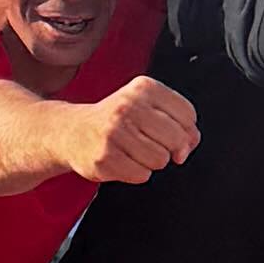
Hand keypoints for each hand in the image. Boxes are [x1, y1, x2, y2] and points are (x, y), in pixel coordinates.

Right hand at [70, 73, 197, 184]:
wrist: (73, 131)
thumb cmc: (114, 120)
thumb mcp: (146, 106)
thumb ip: (177, 121)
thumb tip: (190, 143)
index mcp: (143, 88)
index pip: (188, 114)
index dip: (186, 130)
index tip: (171, 132)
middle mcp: (128, 106)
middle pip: (177, 138)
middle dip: (170, 148)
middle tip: (150, 143)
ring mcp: (115, 132)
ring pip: (161, 159)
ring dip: (151, 161)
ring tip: (133, 150)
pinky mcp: (105, 157)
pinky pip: (142, 174)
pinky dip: (136, 172)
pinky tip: (122, 159)